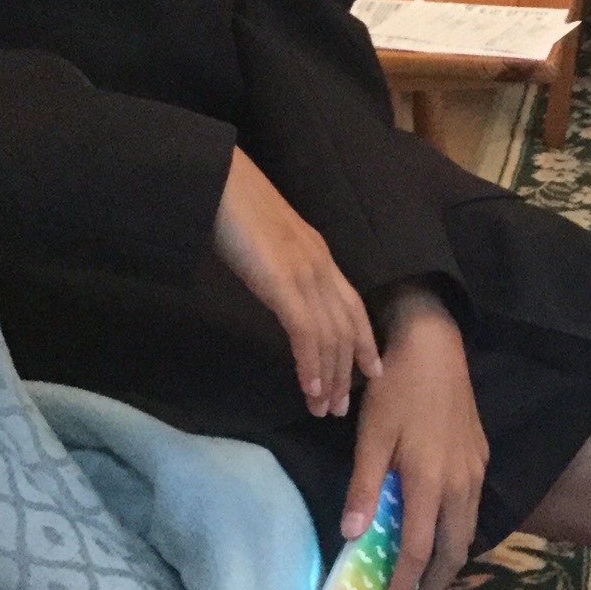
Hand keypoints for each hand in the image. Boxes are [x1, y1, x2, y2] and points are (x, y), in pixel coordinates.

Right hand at [213, 147, 380, 417]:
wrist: (219, 180)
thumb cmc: (231, 206)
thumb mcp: (266, 243)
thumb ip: (279, 266)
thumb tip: (277, 290)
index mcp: (319, 255)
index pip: (352, 305)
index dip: (365, 340)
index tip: (371, 371)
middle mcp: (321, 266)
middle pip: (346, 328)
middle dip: (346, 371)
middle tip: (340, 408)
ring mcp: (305, 273)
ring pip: (329, 336)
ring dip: (328, 377)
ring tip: (323, 410)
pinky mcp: (284, 282)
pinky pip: (306, 332)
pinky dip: (310, 364)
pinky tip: (308, 388)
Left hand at [343, 285, 487, 589]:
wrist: (434, 345)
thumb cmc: (395, 388)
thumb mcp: (370, 437)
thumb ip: (363, 488)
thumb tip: (351, 535)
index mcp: (429, 482)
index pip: (419, 552)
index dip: (404, 587)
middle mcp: (460, 483)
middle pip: (455, 550)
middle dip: (435, 583)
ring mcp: (475, 469)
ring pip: (469, 530)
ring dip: (448, 558)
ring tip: (423, 574)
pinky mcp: (480, 455)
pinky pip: (472, 507)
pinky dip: (457, 530)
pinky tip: (438, 527)